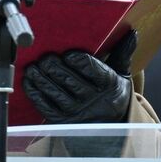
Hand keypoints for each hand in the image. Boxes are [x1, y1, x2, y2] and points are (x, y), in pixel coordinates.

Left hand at [22, 30, 136, 123]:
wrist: (109, 129)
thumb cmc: (112, 94)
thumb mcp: (121, 76)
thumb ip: (122, 53)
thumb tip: (132, 32)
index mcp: (109, 86)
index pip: (91, 69)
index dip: (77, 60)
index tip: (67, 53)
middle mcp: (93, 101)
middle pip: (70, 81)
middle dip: (54, 68)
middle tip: (45, 57)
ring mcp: (77, 113)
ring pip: (56, 93)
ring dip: (41, 79)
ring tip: (32, 67)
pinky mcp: (62, 122)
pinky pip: (46, 107)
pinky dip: (35, 93)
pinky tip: (28, 82)